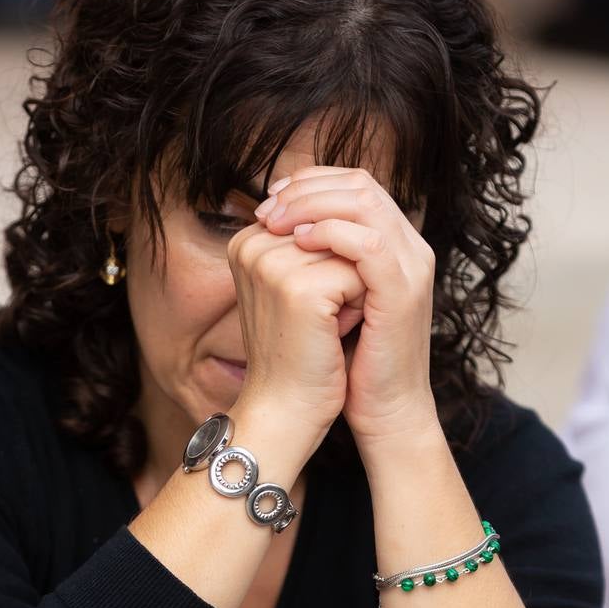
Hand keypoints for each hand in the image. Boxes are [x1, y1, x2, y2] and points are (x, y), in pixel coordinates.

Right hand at [226, 217, 366, 443]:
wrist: (288, 409)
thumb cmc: (300, 351)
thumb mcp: (298, 285)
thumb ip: (310, 241)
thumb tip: (353, 199)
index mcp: (248, 240)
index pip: (321, 215)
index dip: (335, 259)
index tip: (312, 303)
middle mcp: (254, 244)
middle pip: (339, 229)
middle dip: (347, 271)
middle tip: (322, 318)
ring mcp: (274, 264)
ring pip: (353, 249)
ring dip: (356, 287)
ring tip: (326, 325)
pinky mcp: (299, 288)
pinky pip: (360, 273)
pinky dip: (360, 305)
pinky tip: (333, 334)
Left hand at [255, 166, 438, 454]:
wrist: (385, 410)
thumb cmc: (352, 359)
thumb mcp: (331, 297)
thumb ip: (317, 259)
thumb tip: (274, 226)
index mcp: (395, 244)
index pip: (355, 183)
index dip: (310, 182)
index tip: (271, 199)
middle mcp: (410, 248)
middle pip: (360, 183)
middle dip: (306, 188)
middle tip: (268, 209)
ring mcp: (411, 267)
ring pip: (365, 202)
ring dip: (313, 204)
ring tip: (277, 223)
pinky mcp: (403, 292)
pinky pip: (368, 242)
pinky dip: (330, 234)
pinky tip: (299, 244)